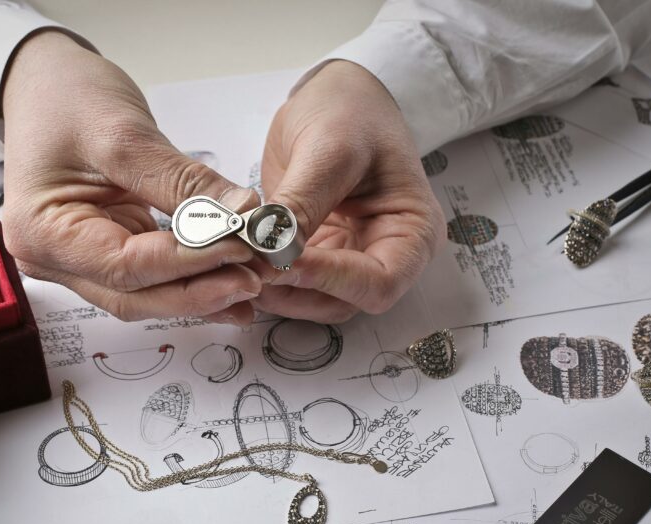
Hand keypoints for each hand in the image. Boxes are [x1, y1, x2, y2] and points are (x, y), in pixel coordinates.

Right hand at [0, 31, 260, 324]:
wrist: (45, 83)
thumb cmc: (65, 98)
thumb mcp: (123, 133)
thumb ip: (183, 182)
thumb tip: (243, 213)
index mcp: (42, 232)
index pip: (125, 266)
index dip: (187, 263)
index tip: (238, 248)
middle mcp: (53, 258)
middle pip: (133, 295)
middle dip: (196, 292)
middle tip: (252, 279)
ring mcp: (79, 260)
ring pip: (144, 295)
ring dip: (198, 294)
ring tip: (249, 285)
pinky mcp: (106, 251)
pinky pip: (150, 278)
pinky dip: (189, 279)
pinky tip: (228, 282)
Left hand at [253, 60, 444, 322]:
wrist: (339, 95)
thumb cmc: (351, 113)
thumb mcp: (330, 150)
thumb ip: (303, 203)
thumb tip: (271, 250)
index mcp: (412, 234)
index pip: (379, 282)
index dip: (330, 280)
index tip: (282, 262)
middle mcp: (384, 256)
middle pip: (343, 302)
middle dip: (294, 291)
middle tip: (247, 266)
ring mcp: (347, 259)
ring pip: (311, 301)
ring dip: (274, 291)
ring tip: (237, 262)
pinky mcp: (315, 255)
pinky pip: (290, 281)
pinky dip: (264, 276)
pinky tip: (237, 257)